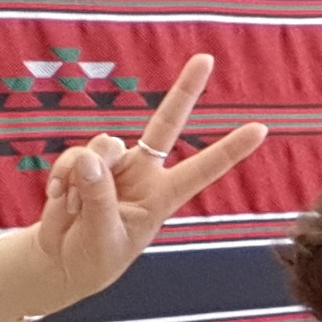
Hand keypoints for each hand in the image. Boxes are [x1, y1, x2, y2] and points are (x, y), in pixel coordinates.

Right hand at [22, 54, 268, 310]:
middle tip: (206, 59)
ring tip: (76, 208)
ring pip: (105, 144)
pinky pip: (74, 155)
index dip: (231, 149)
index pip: (203, 169)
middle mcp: (144, 173)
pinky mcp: (84, 163)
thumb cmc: (93, 258)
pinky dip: (63, 175)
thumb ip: (98, 198)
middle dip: (185, 90)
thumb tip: (91, 157)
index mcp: (163, 197)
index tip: (261, 129)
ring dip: (84, 174)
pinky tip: (60, 198)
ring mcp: (114, 165)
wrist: (62, 263)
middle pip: (166, 123)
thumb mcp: (103, 236)